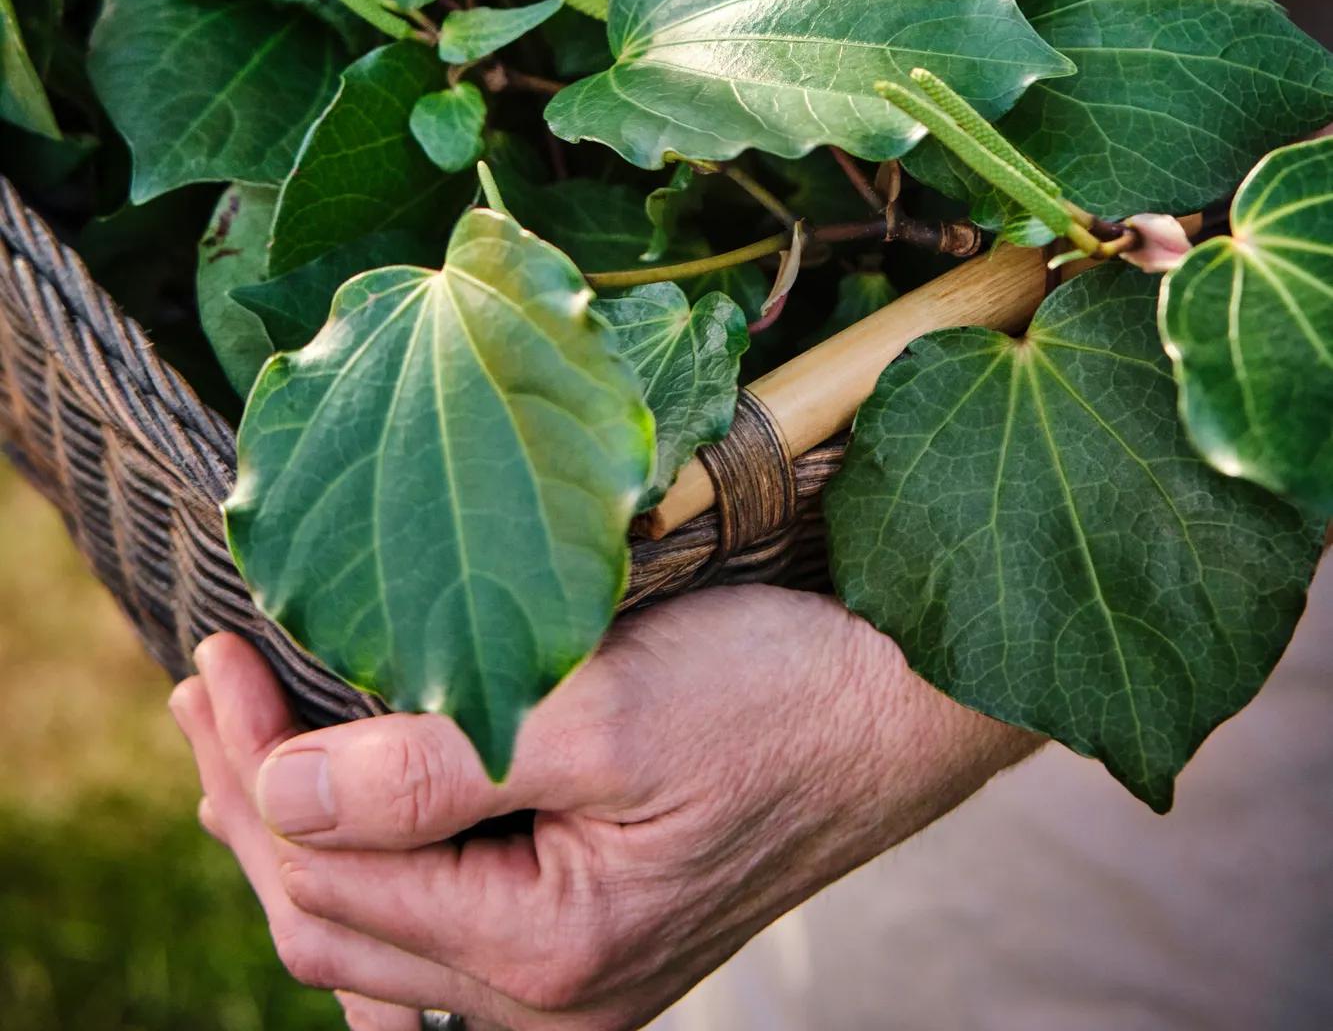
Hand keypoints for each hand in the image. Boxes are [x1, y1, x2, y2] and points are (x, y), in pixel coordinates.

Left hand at [171, 587, 1032, 1029]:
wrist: (900, 708)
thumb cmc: (770, 693)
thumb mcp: (607, 711)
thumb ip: (438, 768)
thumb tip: (278, 789)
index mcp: (546, 949)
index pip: (326, 868)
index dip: (249, 762)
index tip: (216, 650)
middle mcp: (549, 997)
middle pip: (332, 915)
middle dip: (250, 797)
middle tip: (205, 682)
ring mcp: (570, 980)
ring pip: (373, 933)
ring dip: (294, 831)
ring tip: (238, 741)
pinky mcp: (591, 937)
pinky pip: (432, 943)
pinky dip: (365, 874)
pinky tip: (337, 834)